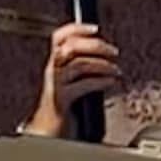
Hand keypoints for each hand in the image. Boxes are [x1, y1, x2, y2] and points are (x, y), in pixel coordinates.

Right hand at [24, 22, 119, 137]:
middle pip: (70, 46)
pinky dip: (100, 81)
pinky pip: (82, 85)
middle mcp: (51, 71)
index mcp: (54, 64)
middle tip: (113, 50)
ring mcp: (55, 85)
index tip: (95, 28)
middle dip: (95, 45)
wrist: (44, 133)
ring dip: (102, 64)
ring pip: (78, 64)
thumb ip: (81, 68)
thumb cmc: (60, 107)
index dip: (76, 28)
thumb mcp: (70, 82)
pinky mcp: (60, 100)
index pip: (59, 37)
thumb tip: (103, 54)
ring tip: (115, 69)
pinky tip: (111, 82)